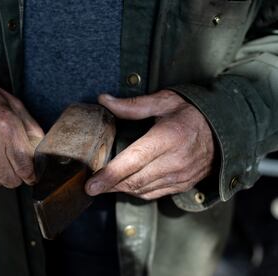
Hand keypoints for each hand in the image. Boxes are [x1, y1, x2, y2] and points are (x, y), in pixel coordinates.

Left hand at [85, 90, 214, 199]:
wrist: (227, 130)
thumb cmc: (192, 112)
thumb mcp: (164, 101)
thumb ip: (133, 105)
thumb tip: (104, 100)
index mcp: (168, 138)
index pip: (133, 161)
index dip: (110, 175)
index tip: (90, 185)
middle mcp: (175, 161)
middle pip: (134, 180)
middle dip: (109, 186)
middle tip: (90, 186)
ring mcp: (181, 176)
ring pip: (142, 190)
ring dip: (121, 190)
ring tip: (104, 184)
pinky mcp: (183, 185)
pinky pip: (154, 194)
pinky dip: (136, 192)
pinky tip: (126, 185)